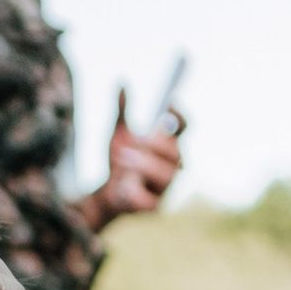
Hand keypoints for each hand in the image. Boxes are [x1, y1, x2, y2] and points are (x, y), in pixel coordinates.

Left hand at [89, 91, 183, 225]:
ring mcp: (167, 186)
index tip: (168, 104)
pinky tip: (122, 187)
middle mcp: (174, 165)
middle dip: (155, 144)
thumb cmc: (119, 161)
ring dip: (145, 165)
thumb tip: (122, 83)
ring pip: (168, 175)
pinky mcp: (157, 206)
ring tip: (121, 158)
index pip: (184, 128)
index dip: (179, 116)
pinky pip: (151, 199)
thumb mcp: (118, 134)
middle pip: (176, 151)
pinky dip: (135, 192)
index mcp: (168, 145)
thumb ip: (121, 111)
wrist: (107, 192)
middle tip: (133, 139)